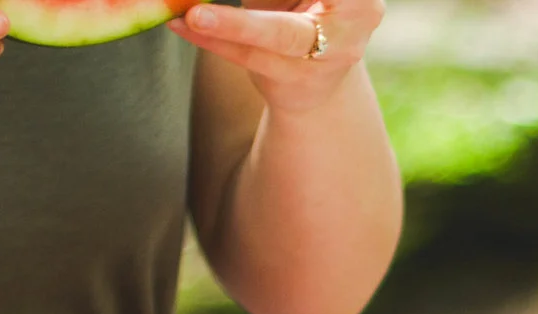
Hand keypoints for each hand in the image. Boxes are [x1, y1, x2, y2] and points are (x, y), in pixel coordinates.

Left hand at [171, 0, 381, 115]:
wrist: (317, 70)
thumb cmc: (300, 8)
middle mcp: (355, 21)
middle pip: (296, 24)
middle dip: (249, 21)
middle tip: (199, 11)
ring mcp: (331, 57)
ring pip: (275, 39)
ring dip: (227, 26)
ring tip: (188, 15)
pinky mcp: (301, 82)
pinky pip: (252, 58)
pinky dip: (215, 41)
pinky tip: (182, 25)